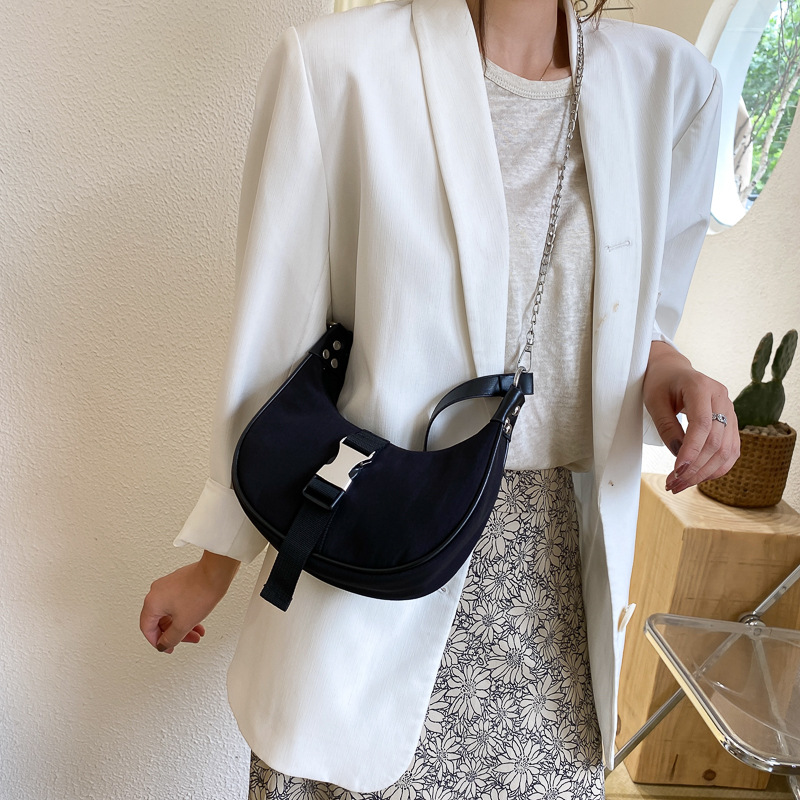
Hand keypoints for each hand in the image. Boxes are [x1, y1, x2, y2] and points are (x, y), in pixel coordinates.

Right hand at [140, 551, 239, 653]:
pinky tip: (198, 621)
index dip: (157, 641)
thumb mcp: (183, 624)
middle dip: (175, 634)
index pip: (147, 628)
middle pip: (160, 620)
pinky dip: (186, 614)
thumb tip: (163, 645)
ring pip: (171, 612)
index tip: (167, 647)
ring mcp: (168, 585)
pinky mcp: (179, 582)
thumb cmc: (200, 592)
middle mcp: (157, 592)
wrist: (215, 573)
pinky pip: (178, 603)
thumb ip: (171, 639)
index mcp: (152, 602)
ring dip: (183, 625)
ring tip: (197, 633)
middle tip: (186, 640)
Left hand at [643, 341, 739, 493]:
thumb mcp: (654, 401)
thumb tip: (680, 459)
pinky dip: (716, 467)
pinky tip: (698, 477)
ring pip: (727, 450)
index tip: (677, 470)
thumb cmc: (660, 383)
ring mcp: (730, 411)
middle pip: (716, 441)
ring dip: (705, 472)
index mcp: (701, 386)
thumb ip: (667, 427)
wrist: (673, 370)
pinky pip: (731, 450)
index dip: (691, 450)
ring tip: (681, 484)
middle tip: (673, 484)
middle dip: (695, 467)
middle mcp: (722, 398)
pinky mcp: (731, 423)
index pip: (702, 424)